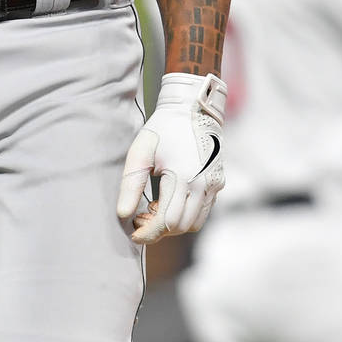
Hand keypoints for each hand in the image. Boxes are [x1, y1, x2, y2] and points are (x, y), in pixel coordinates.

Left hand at [117, 72, 226, 243]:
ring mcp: (214, 184)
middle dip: (158, 230)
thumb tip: (123, 216)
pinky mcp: (218, 183)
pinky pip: (202, 212)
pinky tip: (168, 200)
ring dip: (173, 224)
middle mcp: (203, 184)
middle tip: (140, 217)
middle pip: (180, 227)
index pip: (167, 222)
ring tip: (153, 207)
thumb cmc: (163, 129)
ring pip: (194, 223)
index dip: (148, 233)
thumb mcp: (141, 153)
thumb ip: (131, 185)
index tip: (133, 232)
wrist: (192, 108)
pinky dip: (185, 215)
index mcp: (183, 176)